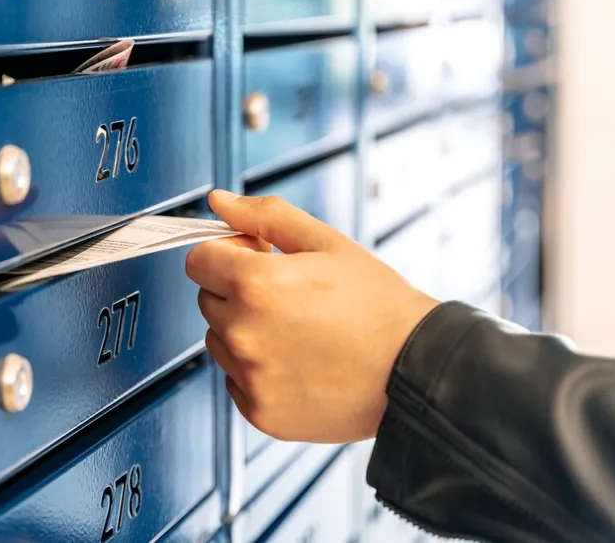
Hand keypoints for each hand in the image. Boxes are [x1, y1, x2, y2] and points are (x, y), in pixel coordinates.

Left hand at [185, 189, 439, 443]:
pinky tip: (300, 363)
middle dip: (236, 291)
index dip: (227, 253)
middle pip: (207, 299)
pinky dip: (258, 371)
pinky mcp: (260, 412)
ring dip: (244, 332)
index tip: (256, 258)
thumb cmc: (377, 303)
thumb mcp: (325, 242)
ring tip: (298, 331)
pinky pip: (237, 381)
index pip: (198, 260)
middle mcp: (243, 332)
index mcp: (255, 283)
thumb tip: (219, 201)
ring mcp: (250, 377)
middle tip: (288, 295)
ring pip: (220, 342)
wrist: (416, 370)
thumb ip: (264, 216)